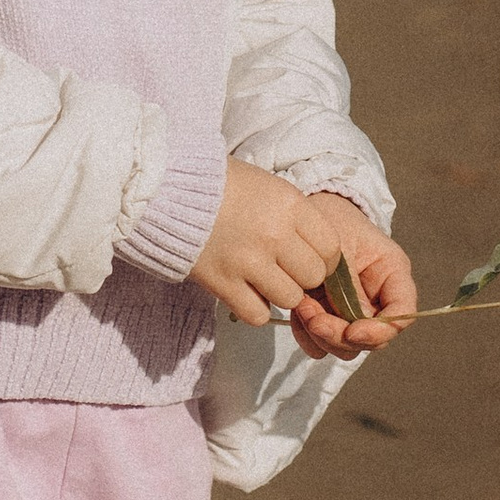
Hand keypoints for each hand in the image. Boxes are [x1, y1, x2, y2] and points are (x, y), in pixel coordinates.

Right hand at [190, 159, 341, 327]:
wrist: (168, 187)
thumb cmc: (221, 185)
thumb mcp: (269, 187)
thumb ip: (296, 218)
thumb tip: (319, 251)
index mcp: (290, 205)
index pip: (331, 248)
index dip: (324, 258)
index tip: (310, 257)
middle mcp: (274, 234)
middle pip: (314, 276)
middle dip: (304, 277)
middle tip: (284, 268)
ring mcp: (248, 262)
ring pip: (290, 299)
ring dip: (280, 293)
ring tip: (263, 278)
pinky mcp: (222, 283)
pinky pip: (257, 315)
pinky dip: (255, 309)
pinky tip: (245, 292)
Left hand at [285, 196, 417, 363]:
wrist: (307, 212)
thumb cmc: (330, 219)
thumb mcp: (340, 246)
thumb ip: (347, 285)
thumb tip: (350, 325)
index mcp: (392, 275)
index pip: (402, 314)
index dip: (380, 330)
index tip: (351, 332)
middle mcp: (377, 298)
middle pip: (372, 338)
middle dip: (341, 336)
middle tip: (313, 319)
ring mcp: (352, 311)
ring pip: (347, 346)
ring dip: (322, 337)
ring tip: (302, 308)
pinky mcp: (329, 316)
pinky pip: (322, 342)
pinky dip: (308, 336)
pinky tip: (297, 313)